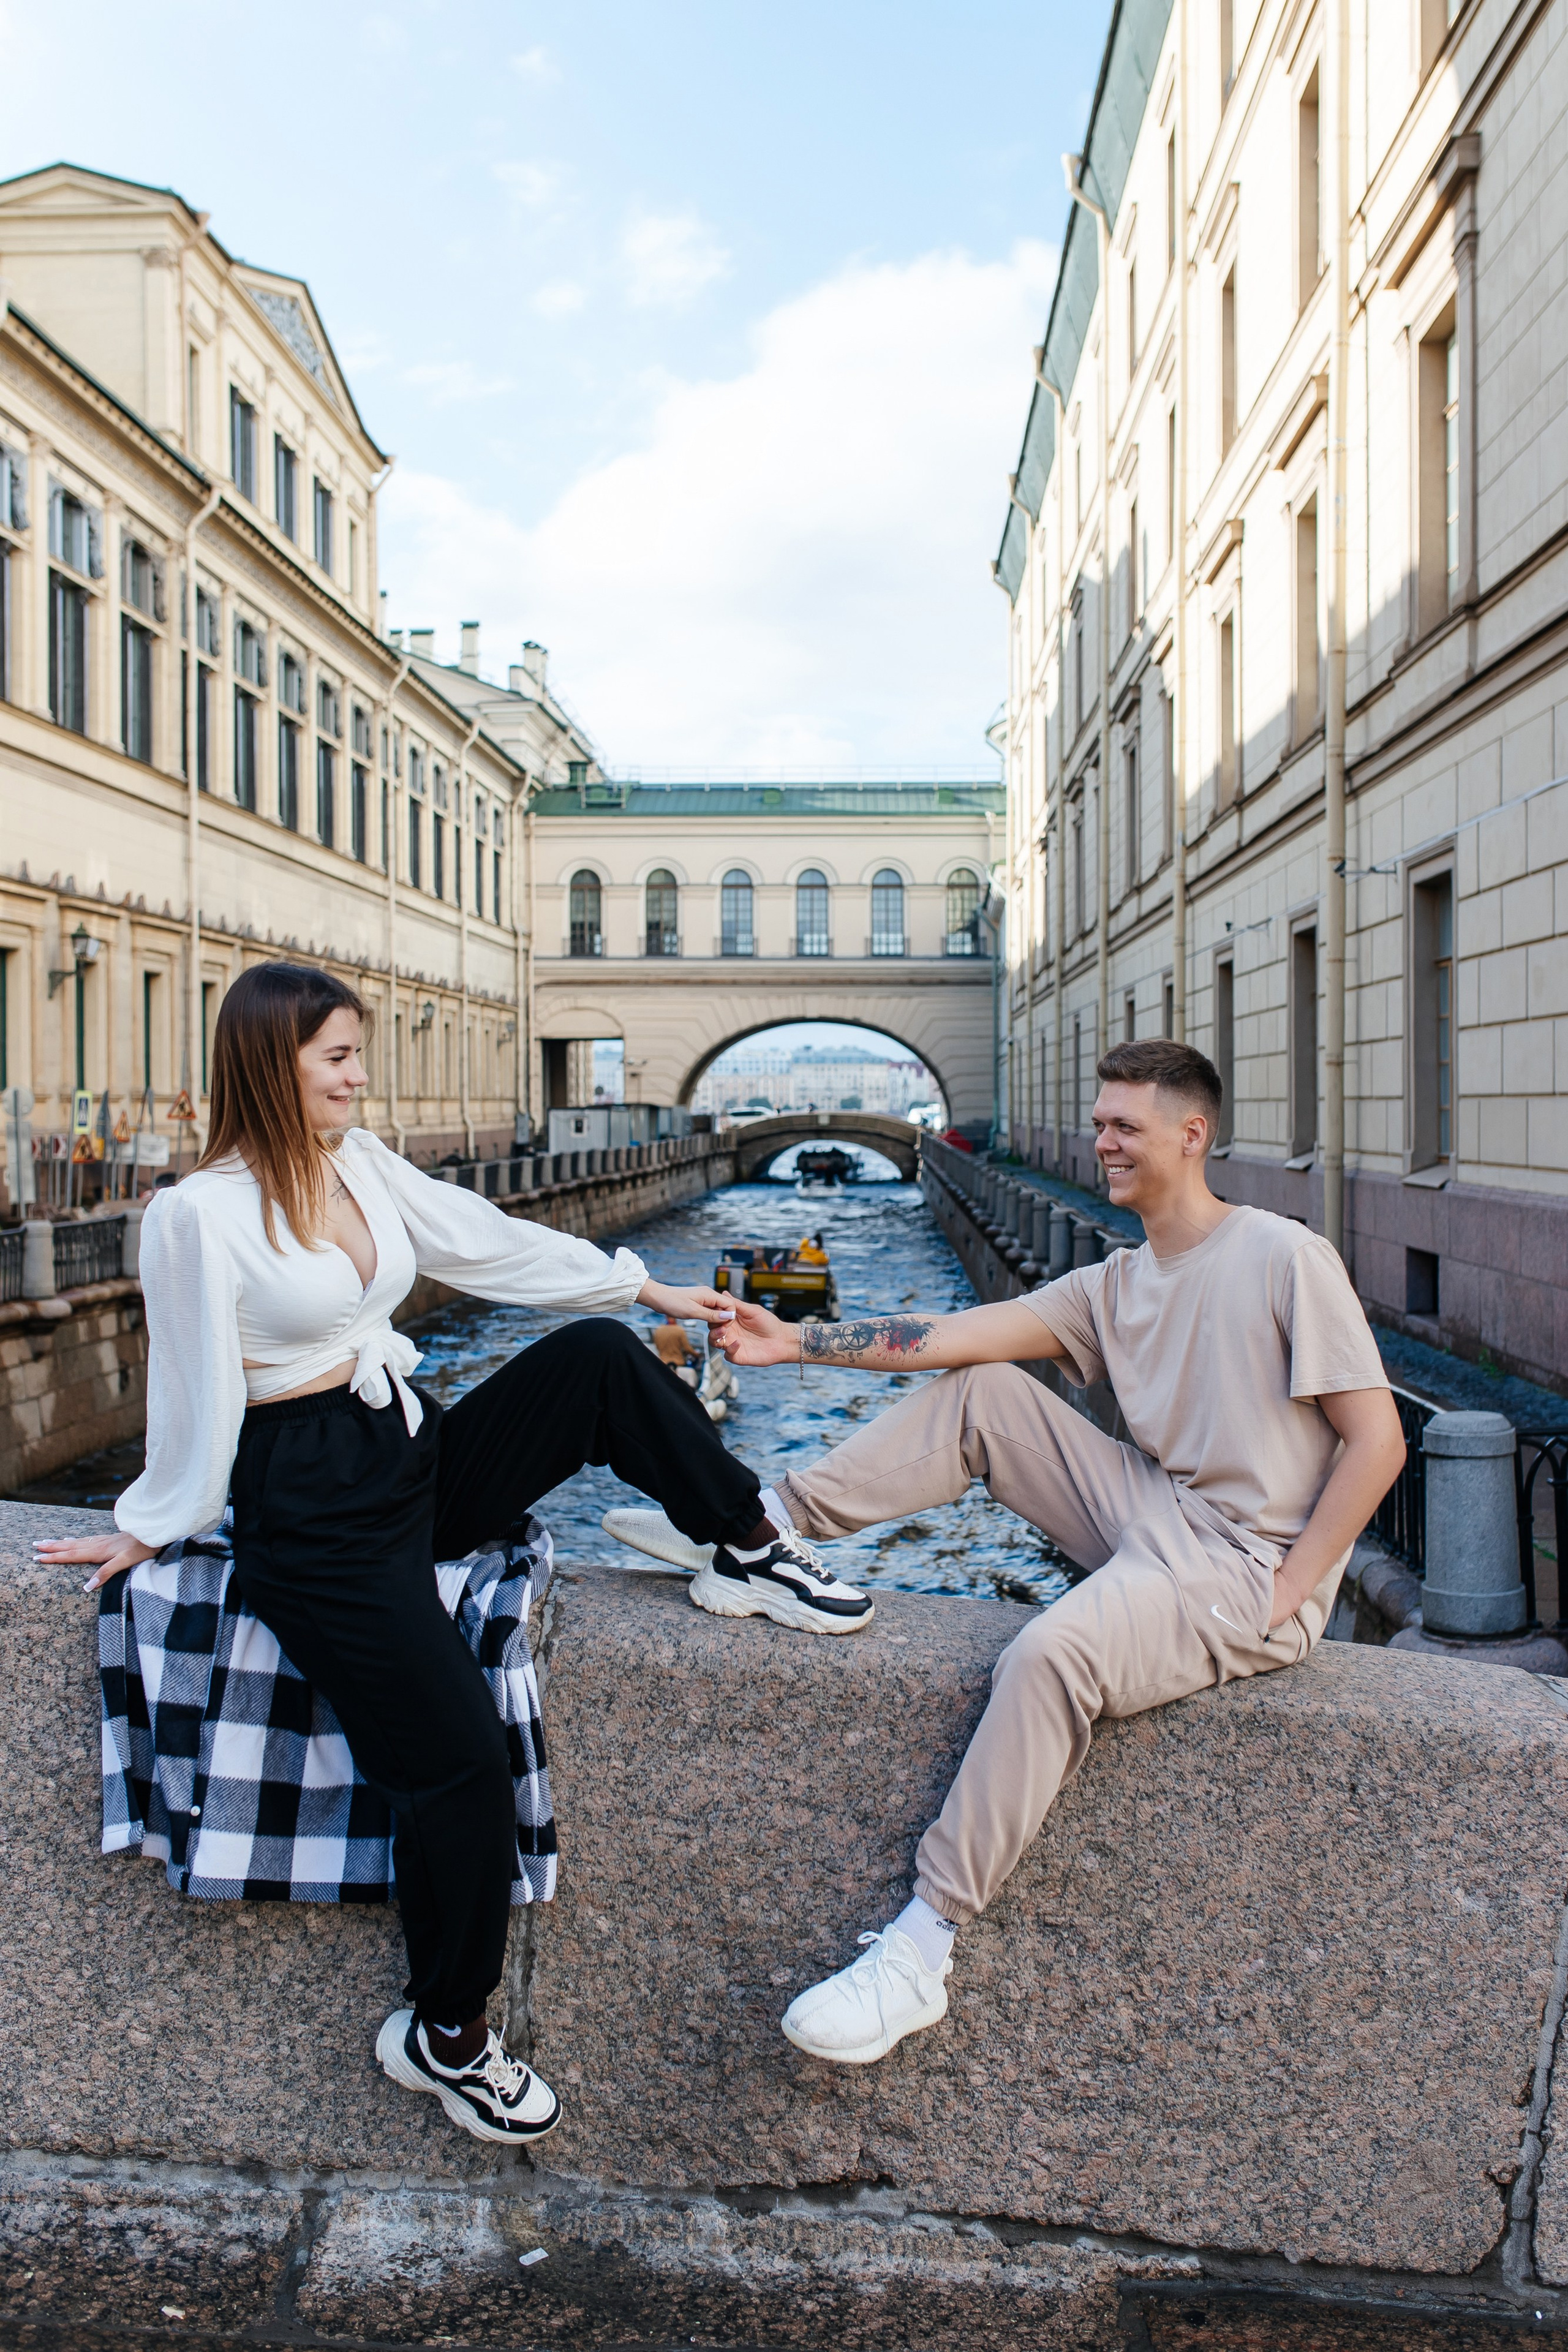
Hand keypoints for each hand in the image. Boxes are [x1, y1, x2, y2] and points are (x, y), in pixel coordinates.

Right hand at [34, 1530, 159, 1592]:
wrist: (152, 1533)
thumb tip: (87, 1587)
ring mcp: (101, 1541)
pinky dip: (74, 1540)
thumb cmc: (141, 1549)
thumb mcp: (124, 1563)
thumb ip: (106, 1573)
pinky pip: (84, 1539)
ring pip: (75, 1542)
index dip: (54, 1558)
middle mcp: (96, 1545)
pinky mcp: (107, 1539)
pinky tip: (71, 1539)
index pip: (71, 1556)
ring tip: (46, 1541)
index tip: (38, 1558)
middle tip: (34, 1546)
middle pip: (69, 1546)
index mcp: (98, 1552)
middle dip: (51, 1547)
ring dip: (59, 1543)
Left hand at [636, 1280, 735, 1328]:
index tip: (723, 1327)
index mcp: (709, 1294)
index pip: (730, 1304)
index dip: (730, 1317)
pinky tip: (706, 1323)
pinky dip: (710, 1318)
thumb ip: (711, 1315)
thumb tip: (728, 1316)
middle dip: (724, 1320)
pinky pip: (711, 1311)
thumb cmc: (672, 1302)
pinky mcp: (699, 1303)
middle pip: (725, 1308)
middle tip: (717, 1330)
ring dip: (717, 1320)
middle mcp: (709, 1295)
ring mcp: (704, 1299)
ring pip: (718, 1311)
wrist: (658, 1298)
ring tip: (710, 1327)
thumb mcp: (693, 1311)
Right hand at [714, 1299, 799, 1365]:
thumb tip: (724, 1293)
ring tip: (724, 1331)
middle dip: (713, 1325)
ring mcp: (733, 1344)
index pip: (716, 1317)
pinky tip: (738, 1343)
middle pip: (712, 1329)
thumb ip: (737, 1304)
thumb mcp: (753, 1311)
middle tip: (721, 1321)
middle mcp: (731, 1332)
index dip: (714, 1313)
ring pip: (715, 1342)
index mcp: (732, 1321)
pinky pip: (728, 1354)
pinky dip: (730, 1349)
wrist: (782, 1340)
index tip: (717, 1309)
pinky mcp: (738, 1356)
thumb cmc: (770, 1324)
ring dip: (716, 1336)